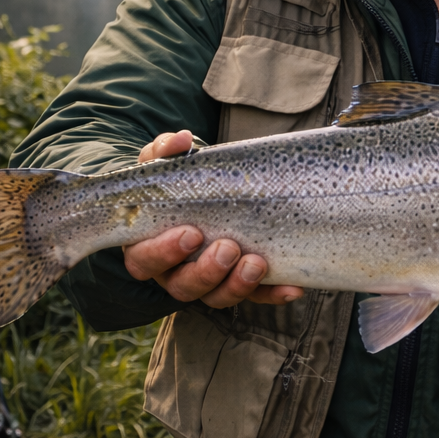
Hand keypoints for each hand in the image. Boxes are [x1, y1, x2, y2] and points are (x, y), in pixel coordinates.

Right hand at [122, 130, 304, 306]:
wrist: (205, 193)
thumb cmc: (178, 183)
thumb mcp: (166, 164)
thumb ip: (166, 151)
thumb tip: (181, 140)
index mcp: (149, 246)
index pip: (145, 260)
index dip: (164, 252)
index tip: (191, 232)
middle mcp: (175, 271)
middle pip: (183, 286)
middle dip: (207, 271)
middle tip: (229, 247)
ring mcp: (208, 282)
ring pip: (217, 297)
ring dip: (238, 285)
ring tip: (257, 263)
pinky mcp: (238, 284)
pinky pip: (255, 296)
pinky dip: (273, 294)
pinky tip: (293, 287)